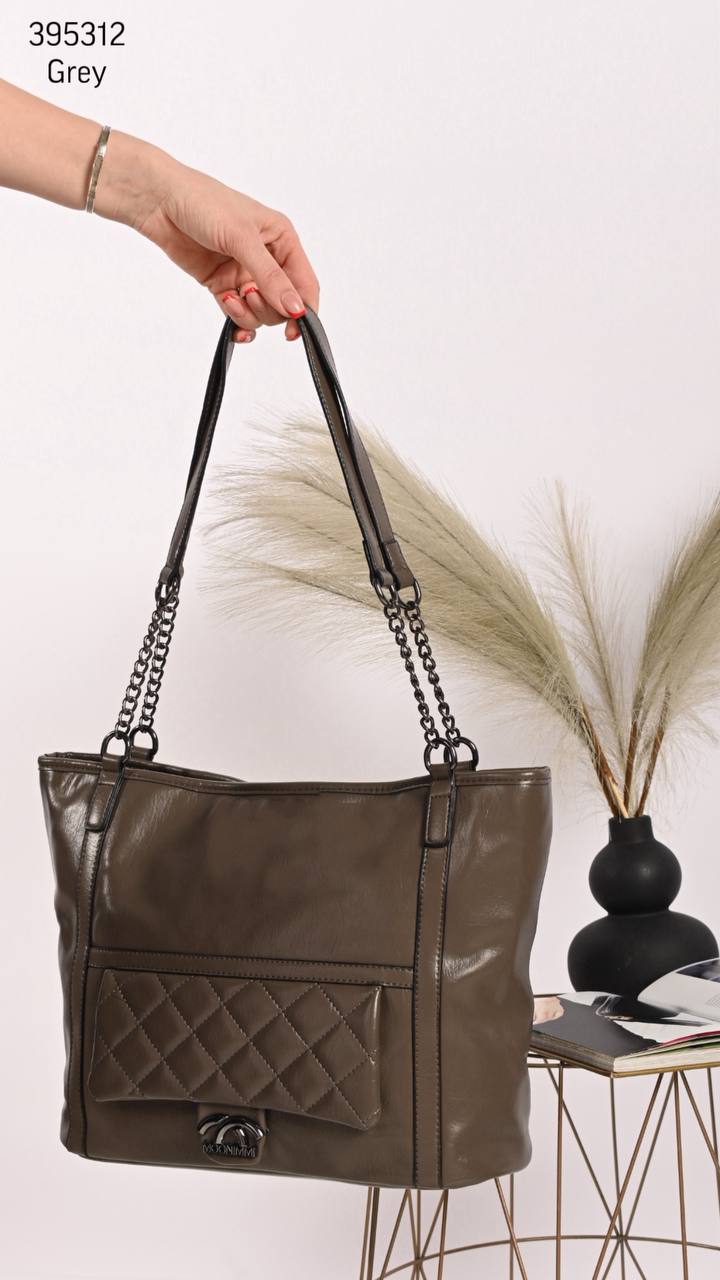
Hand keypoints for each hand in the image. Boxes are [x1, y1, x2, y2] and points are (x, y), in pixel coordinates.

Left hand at [95, 132, 319, 342]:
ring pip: (261, 312)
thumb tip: (296, 308)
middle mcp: (267, 258)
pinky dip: (236, 318)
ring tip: (230, 298)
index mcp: (282, 239)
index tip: (294, 329)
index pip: (305, 283)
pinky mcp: (223, 284)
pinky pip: (238, 313)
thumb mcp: (242, 239)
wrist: (160, 202)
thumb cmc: (203, 203)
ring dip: (248, 313)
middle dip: (269, 308)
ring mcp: (244, 273)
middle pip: (284, 304)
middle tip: (249, 296)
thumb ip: (270, 277)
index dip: (304, 309)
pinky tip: (228, 308)